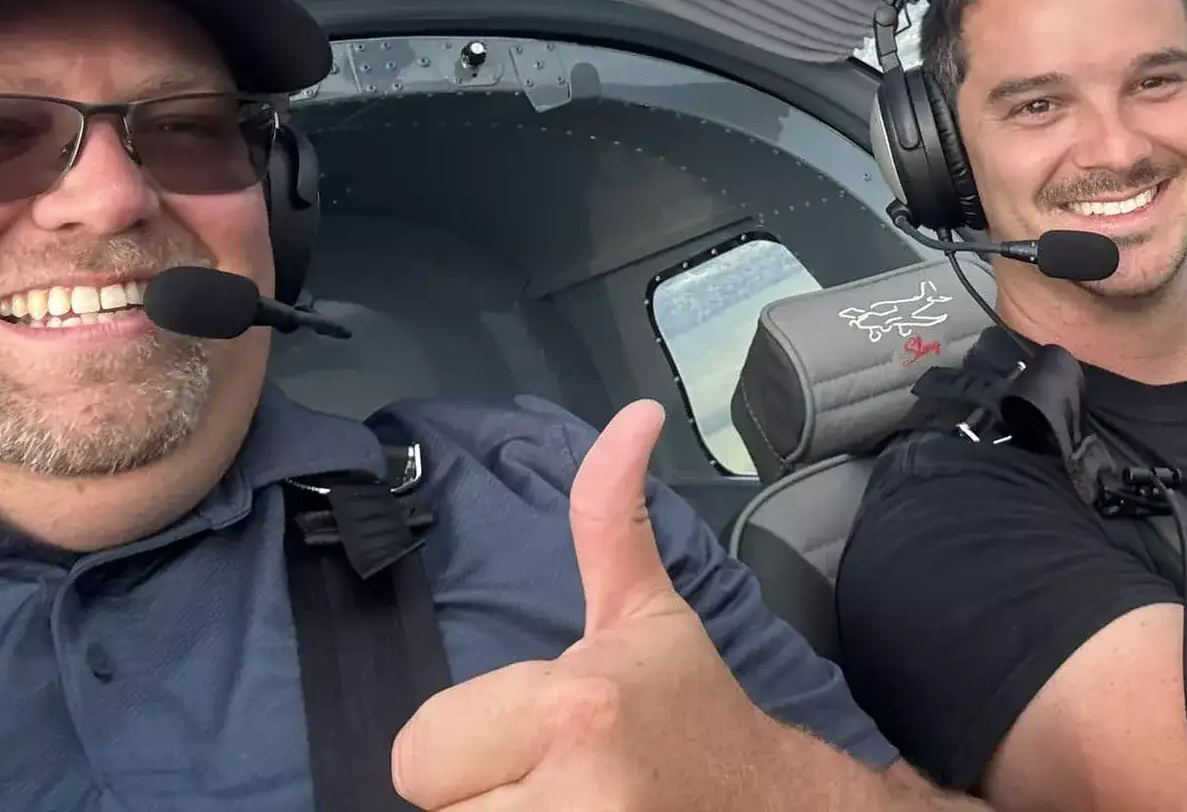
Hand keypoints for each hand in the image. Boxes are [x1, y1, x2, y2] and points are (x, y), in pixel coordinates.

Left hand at [390, 400, 785, 808]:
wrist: (768, 805)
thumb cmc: (689, 707)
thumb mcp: (644, 610)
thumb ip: (608, 516)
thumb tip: (633, 413)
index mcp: (574, 708)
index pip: (418, 750)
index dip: (467, 741)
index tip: (535, 730)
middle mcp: (572, 798)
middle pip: (435, 805)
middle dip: (482, 791)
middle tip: (547, 774)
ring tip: (557, 801)